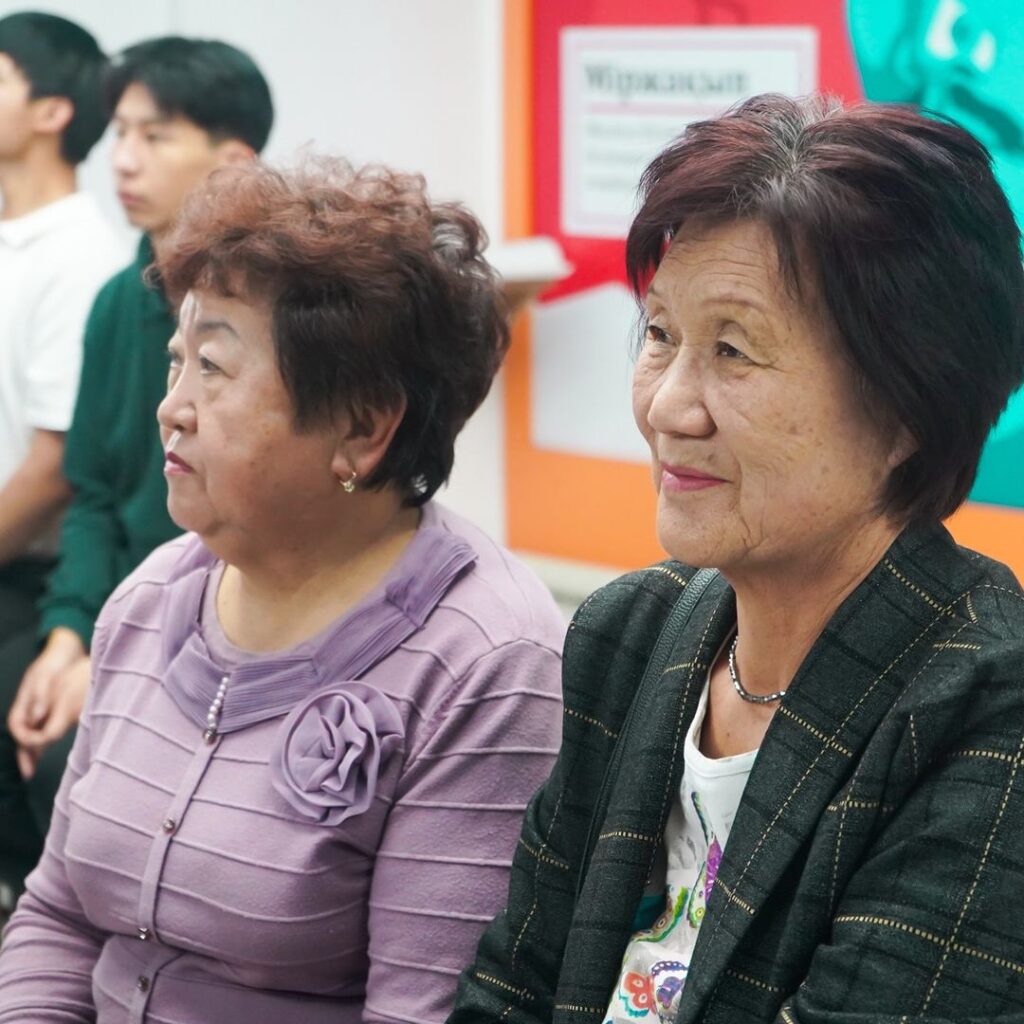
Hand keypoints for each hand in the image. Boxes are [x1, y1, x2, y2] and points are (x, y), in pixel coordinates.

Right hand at [8, 628, 87, 778]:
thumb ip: (40, 698)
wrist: (63, 652)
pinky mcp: (50, 708)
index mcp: (24, 702)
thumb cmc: (53, 664)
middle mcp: (29, 708)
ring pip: (33, 734)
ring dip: (34, 751)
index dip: (24, 740)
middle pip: (23, 735)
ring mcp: (38, 709)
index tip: (33, 750)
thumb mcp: (46, 678)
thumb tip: (37, 717)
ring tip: (33, 769)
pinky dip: (44, 739)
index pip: (17, 727)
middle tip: (28, 773)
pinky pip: (43, 728)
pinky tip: (48, 748)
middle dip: (25, 754)